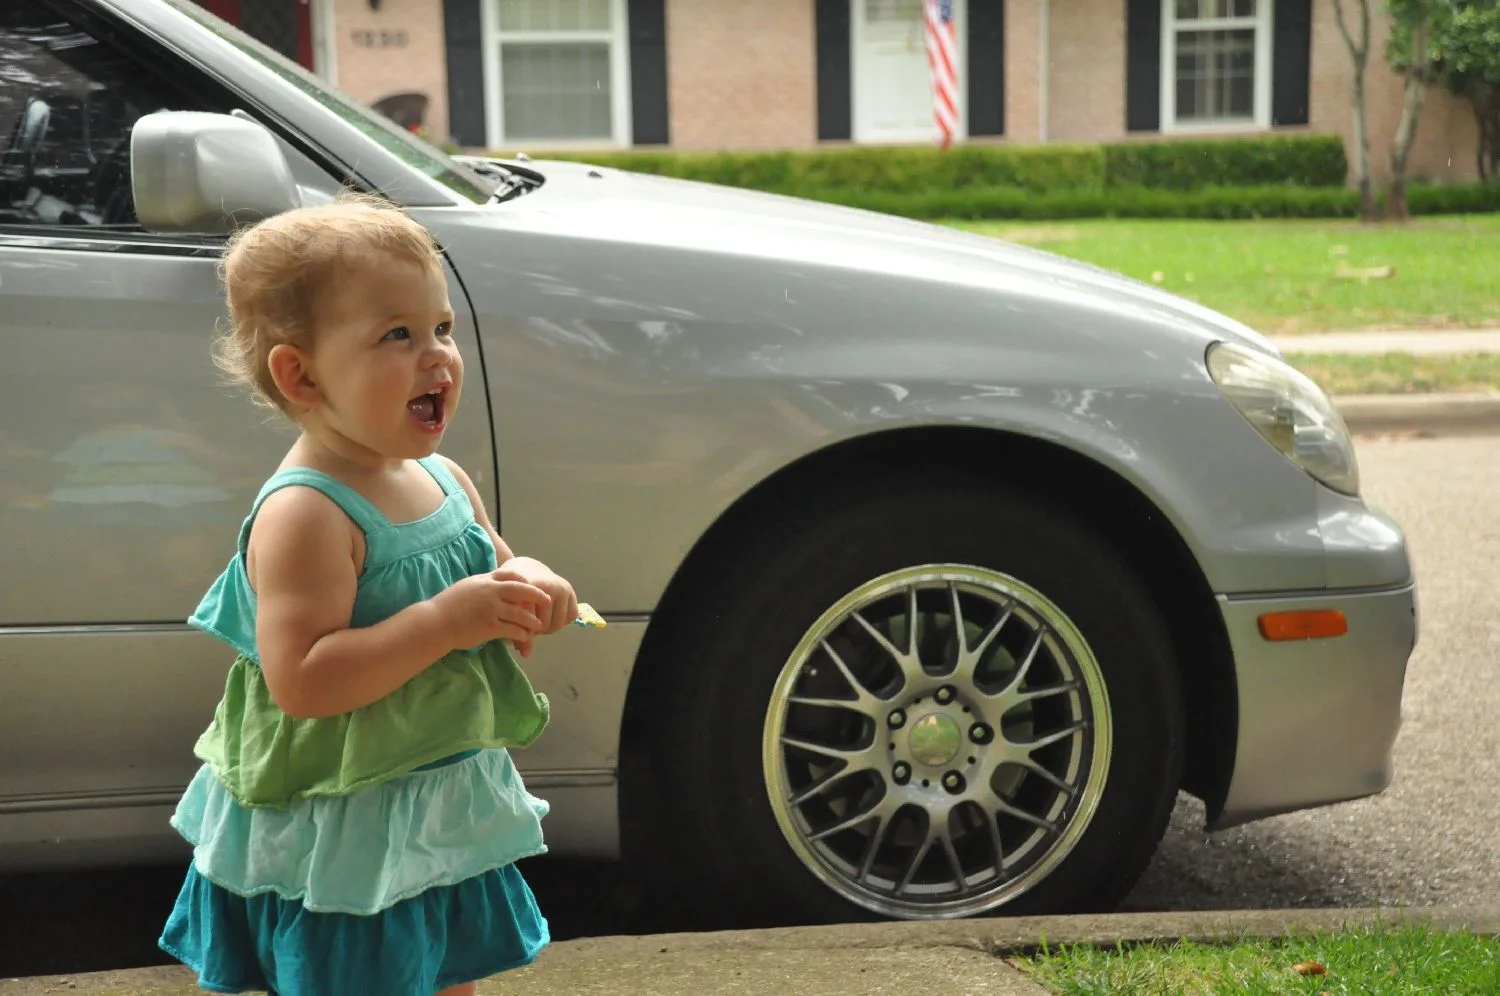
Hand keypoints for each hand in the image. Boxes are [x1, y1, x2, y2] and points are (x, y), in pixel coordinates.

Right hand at [432, 573, 550, 651]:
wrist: (435, 622)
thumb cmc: (447, 606)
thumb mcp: (466, 587)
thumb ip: (483, 585)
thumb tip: (494, 585)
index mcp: (485, 580)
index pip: (511, 575)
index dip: (525, 581)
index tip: (533, 586)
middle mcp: (491, 592)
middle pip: (522, 590)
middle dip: (538, 595)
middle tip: (548, 601)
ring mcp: (492, 609)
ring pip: (521, 613)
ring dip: (532, 620)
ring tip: (538, 626)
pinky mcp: (490, 626)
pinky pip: (513, 629)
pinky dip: (522, 634)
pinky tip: (525, 637)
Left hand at [492, 557, 578, 640]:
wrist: (526, 569)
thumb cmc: (513, 591)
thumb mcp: (510, 608)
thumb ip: (516, 630)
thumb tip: (526, 655)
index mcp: (529, 588)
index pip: (530, 621)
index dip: (526, 632)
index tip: (521, 633)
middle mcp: (548, 586)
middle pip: (545, 625)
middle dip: (537, 630)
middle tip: (530, 627)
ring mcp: (561, 588)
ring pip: (558, 623)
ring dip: (549, 628)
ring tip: (539, 623)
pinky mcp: (571, 591)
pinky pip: (570, 617)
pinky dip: (561, 621)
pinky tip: (551, 615)